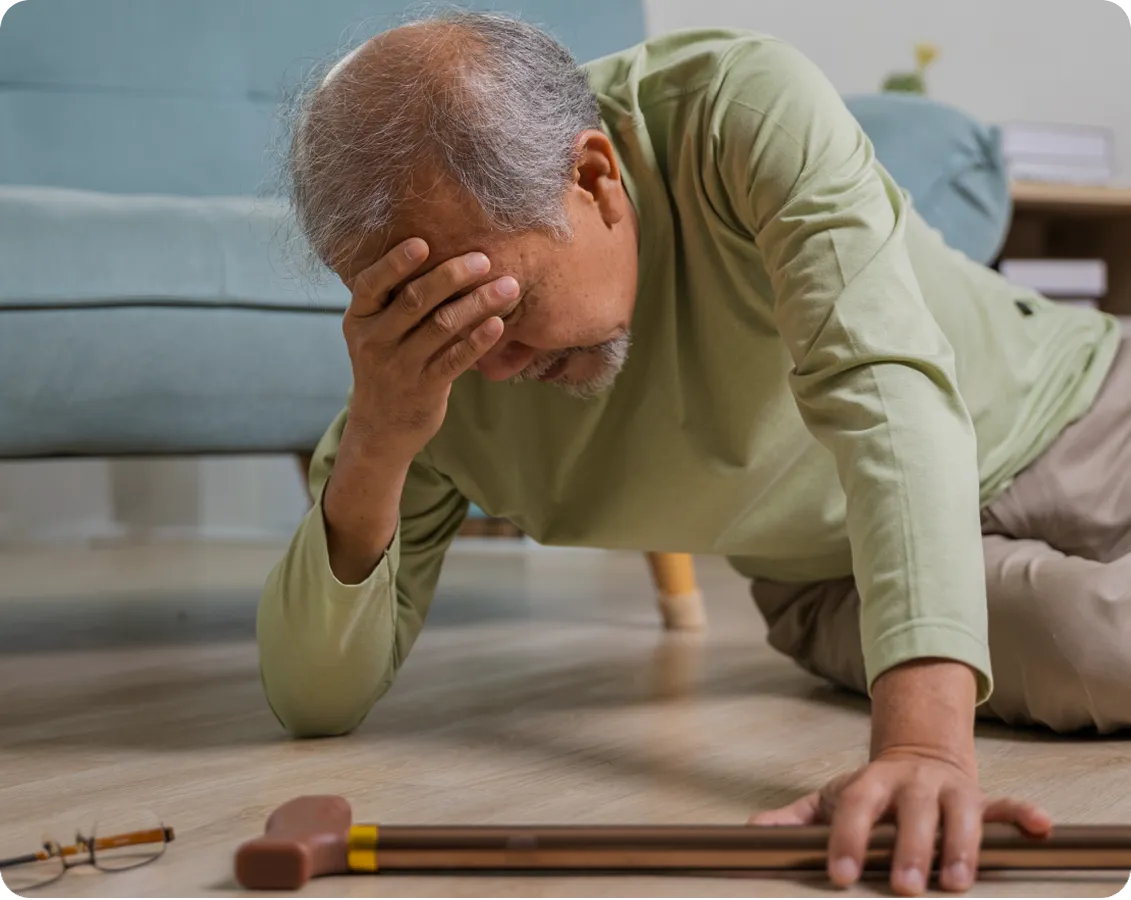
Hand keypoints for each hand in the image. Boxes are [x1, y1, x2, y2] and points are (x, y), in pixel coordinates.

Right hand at [341, 237, 516, 461]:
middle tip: (483, 260)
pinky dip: (478, 340)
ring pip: (441, 327)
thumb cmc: (387, 365)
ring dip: (477, 303)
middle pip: (414, 300)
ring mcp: (399, 367)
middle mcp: (374, 341)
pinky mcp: (424, 389)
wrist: (381, 427)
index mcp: (359, 319)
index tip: (423, 242)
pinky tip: (498, 324)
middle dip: (451, 276)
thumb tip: (444, 253)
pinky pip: (455, 360)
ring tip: (507, 287)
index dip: (395, 263)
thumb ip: (397, 300)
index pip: (371, 284)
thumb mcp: (377, 333)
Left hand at [749, 751, 1051, 895]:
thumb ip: (795, 818)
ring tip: (956, 883)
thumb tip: (752, 834)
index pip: (856, 810)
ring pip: (959, 815)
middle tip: (906, 888)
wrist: (916, 752)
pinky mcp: (979, 798)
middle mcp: (911, 784)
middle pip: (912, 814)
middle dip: (909, 850)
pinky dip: (1022, 815)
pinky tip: (1040, 828)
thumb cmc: (871, 791)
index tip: (841, 875)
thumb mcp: (831, 798)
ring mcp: (948, 789)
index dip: (848, 840)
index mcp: (871, 785)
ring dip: (960, 848)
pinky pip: (1004, 805)